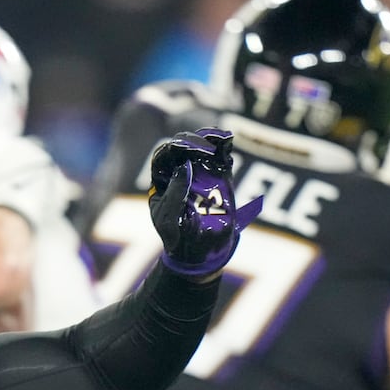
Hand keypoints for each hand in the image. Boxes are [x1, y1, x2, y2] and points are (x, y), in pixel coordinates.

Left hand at [148, 128, 262, 279]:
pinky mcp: (217, 176)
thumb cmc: (177, 237)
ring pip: (202, 148)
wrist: (198, 252)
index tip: (184, 150)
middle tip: (203, 147)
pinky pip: (220, 157)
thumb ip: (175, 192)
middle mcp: (179, 171)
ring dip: (209, 138)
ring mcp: (199, 172)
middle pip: (183, 147)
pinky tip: (227, 139)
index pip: (164, 156)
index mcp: (161, 180)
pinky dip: (224, 146)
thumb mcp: (168, 218)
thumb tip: (185, 166)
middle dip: (192, 142)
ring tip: (217, 137)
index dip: (173, 149)